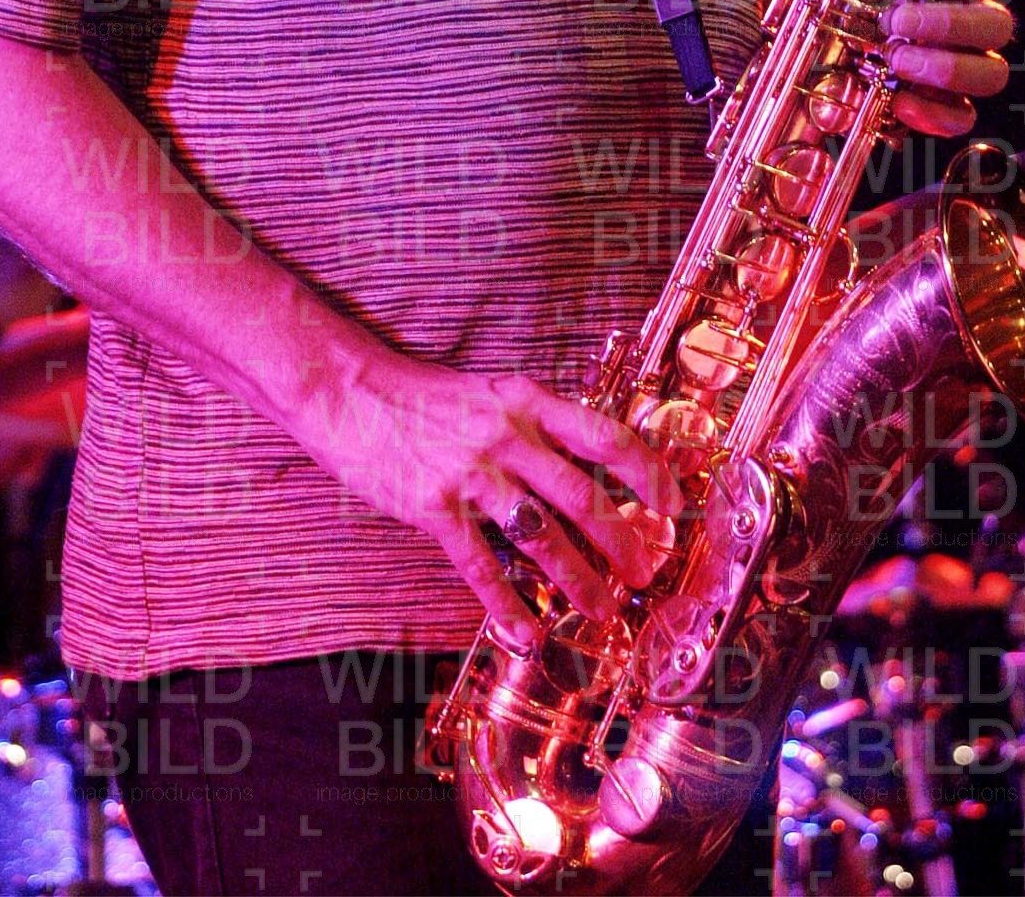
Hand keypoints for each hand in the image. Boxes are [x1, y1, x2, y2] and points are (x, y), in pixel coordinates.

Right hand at [299, 349, 681, 646]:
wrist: (351, 391)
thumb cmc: (424, 396)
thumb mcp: (491, 394)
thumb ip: (535, 425)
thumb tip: (587, 463)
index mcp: (526, 402)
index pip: (603, 435)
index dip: (646, 470)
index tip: (672, 503)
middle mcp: (506, 436)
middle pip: (581, 494)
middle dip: (621, 539)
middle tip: (646, 573)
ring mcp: (470, 473)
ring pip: (539, 534)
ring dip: (577, 577)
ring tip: (602, 610)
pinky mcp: (433, 507)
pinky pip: (479, 564)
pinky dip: (505, 604)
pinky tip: (526, 634)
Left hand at [838, 0, 1014, 139]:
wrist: (832, 39)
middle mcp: (974, 18)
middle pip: (999, 24)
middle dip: (950, 24)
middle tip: (898, 21)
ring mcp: (966, 65)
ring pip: (992, 75)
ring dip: (945, 70)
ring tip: (894, 63)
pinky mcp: (946, 107)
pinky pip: (962, 119)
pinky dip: (932, 116)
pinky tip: (894, 103)